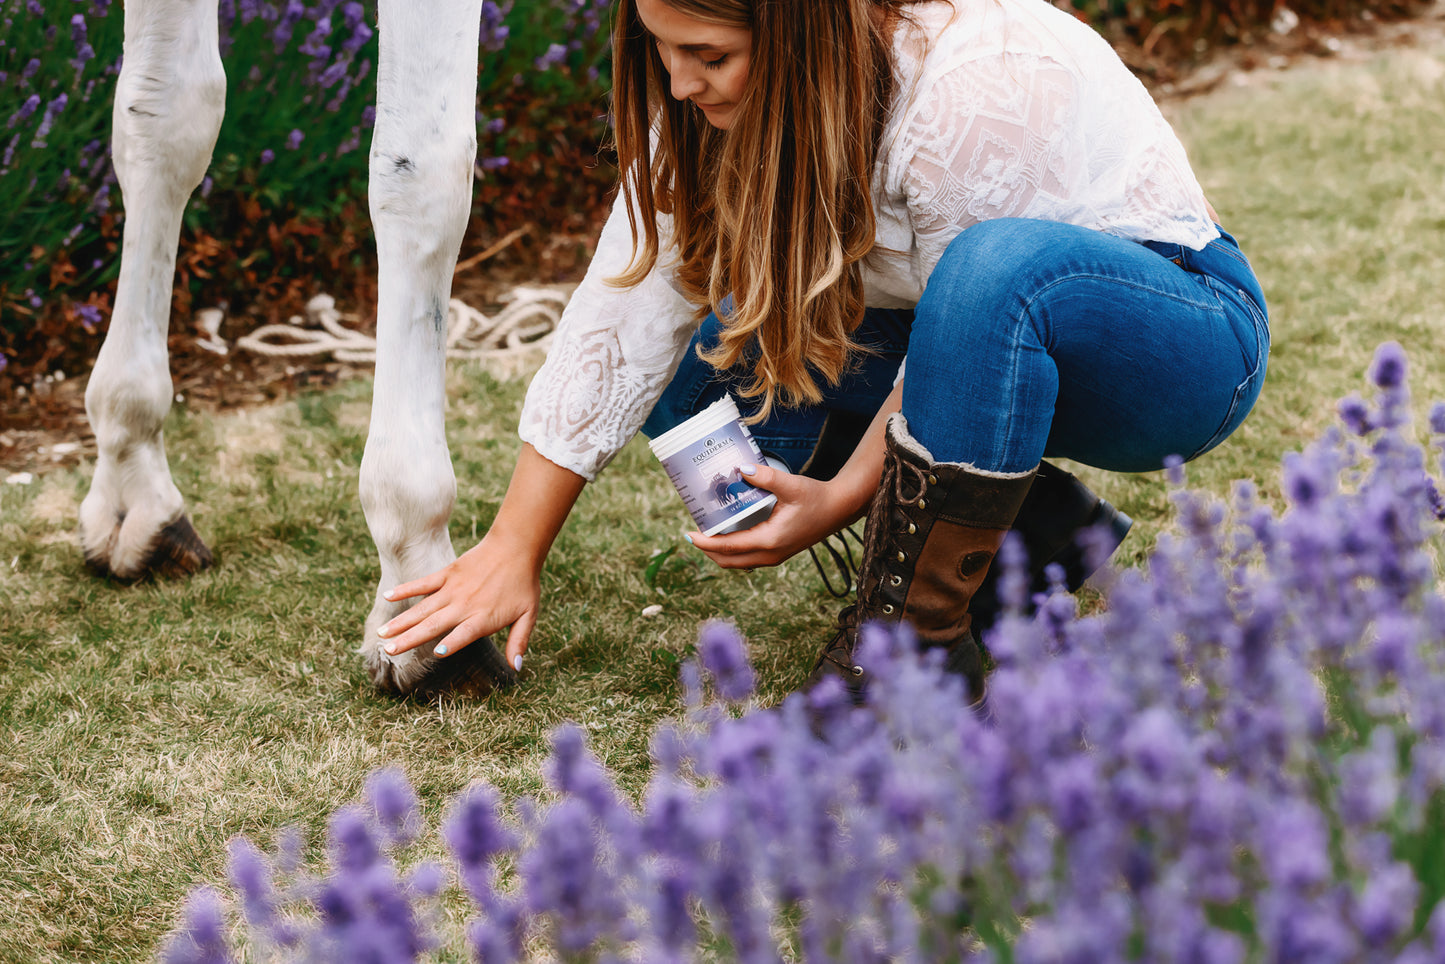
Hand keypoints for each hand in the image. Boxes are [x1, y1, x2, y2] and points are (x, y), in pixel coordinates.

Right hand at [375, 531, 540, 669]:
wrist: (516, 548)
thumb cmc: (524, 584)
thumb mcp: (528, 615)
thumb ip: (519, 641)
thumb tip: (515, 668)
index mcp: (483, 618)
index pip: (464, 634)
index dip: (451, 643)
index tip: (436, 653)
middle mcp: (464, 605)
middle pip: (434, 624)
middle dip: (410, 638)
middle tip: (388, 649)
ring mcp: (453, 588)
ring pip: (423, 607)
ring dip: (402, 621)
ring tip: (383, 633)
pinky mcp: (448, 573)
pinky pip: (423, 583)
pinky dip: (406, 589)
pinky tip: (387, 596)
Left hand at [685, 462, 866, 568]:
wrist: (839, 509)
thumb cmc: (817, 497)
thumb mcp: (791, 485)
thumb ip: (765, 477)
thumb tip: (739, 468)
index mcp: (770, 540)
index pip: (729, 547)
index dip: (706, 543)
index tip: (688, 534)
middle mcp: (770, 554)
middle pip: (729, 561)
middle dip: (708, 551)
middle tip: (692, 533)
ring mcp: (775, 557)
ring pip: (738, 563)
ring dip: (719, 553)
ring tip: (706, 534)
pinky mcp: (778, 553)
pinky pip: (748, 559)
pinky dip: (733, 552)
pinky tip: (727, 534)